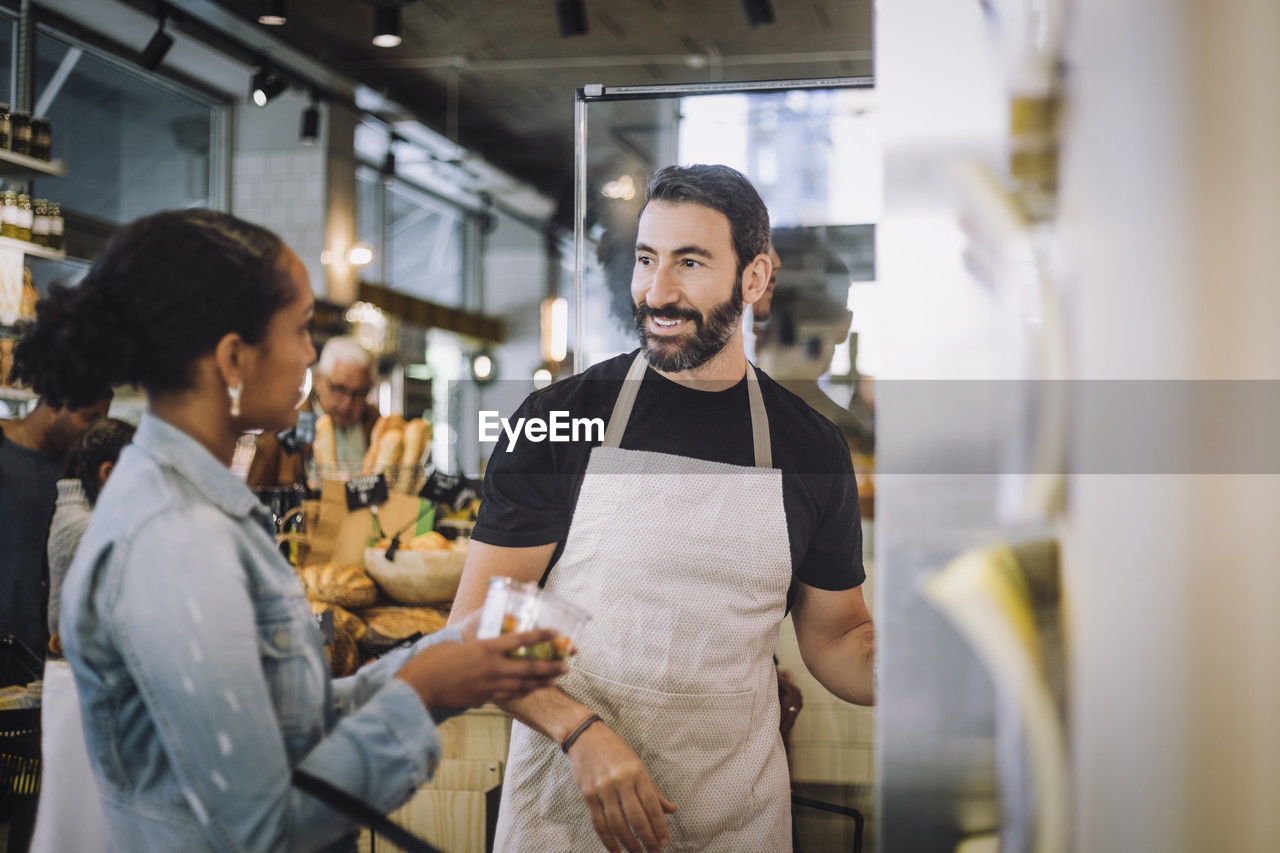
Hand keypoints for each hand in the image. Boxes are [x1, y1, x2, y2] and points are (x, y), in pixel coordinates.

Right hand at [395, 629, 568, 710]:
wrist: (420, 688)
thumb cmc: (432, 661)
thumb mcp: (454, 642)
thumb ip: (473, 640)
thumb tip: (482, 636)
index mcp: (486, 648)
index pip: (521, 640)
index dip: (541, 636)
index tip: (556, 633)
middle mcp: (493, 667)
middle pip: (530, 667)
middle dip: (551, 666)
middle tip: (567, 665)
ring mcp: (490, 685)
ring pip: (524, 684)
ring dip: (543, 682)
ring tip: (558, 679)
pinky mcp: (485, 698)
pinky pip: (511, 696)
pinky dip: (525, 692)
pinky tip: (533, 690)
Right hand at [567, 722, 677, 851]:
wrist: (585, 736)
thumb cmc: (615, 749)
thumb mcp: (638, 764)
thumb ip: (654, 790)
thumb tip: (672, 809)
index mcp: (637, 772)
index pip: (652, 805)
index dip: (660, 826)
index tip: (666, 841)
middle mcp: (620, 781)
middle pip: (636, 818)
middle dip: (647, 839)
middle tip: (655, 852)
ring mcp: (602, 789)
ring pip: (617, 824)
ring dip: (629, 844)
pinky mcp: (588, 795)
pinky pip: (599, 823)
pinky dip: (608, 840)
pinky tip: (616, 850)